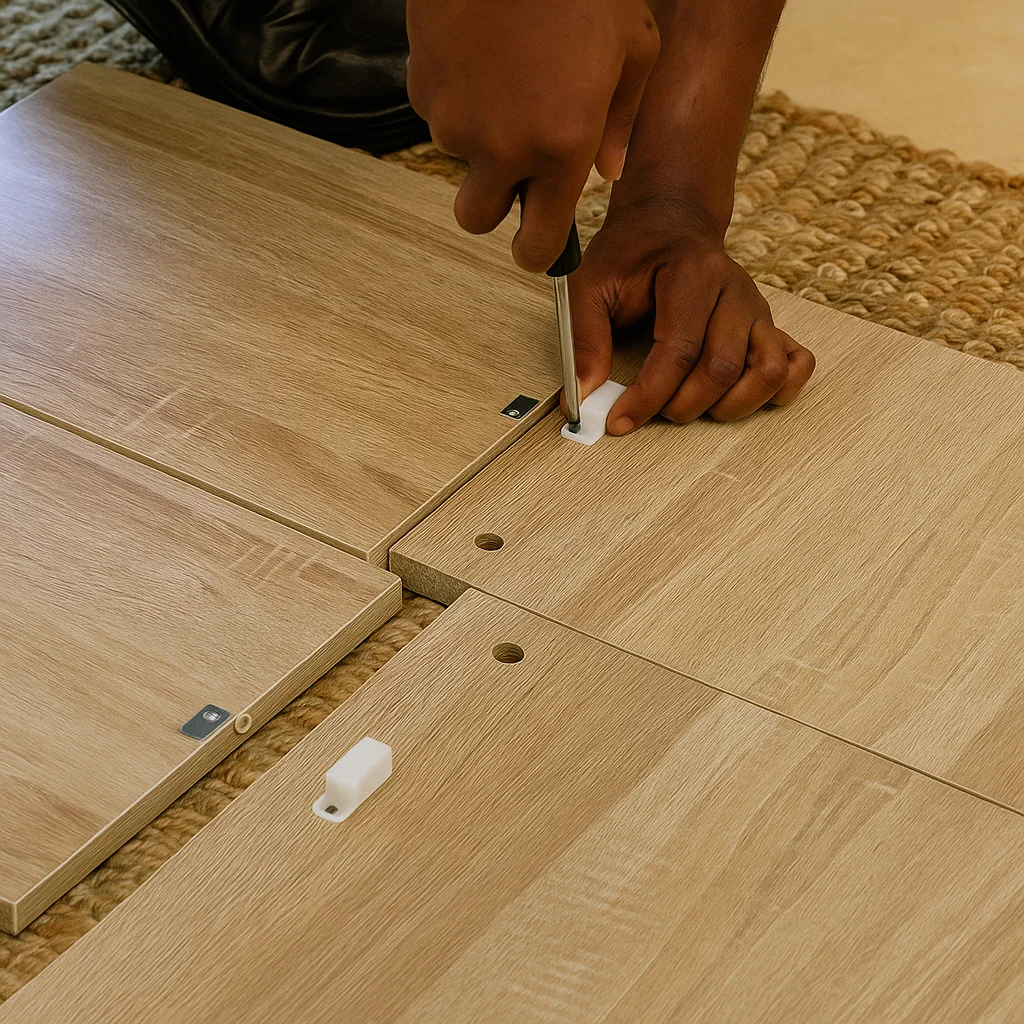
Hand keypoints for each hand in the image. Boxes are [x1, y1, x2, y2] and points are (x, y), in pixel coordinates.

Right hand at [405, 0, 659, 271]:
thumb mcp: (633, 45)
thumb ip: (621, 119)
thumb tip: (608, 171)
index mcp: (560, 149)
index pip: (536, 242)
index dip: (536, 253)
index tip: (537, 247)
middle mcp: (502, 149)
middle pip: (477, 220)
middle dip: (494, 205)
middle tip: (514, 170)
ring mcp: (455, 123)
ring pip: (460, 158)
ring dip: (478, 139)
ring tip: (508, 78)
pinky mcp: (422, 91)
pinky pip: (438, 114)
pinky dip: (457, 99)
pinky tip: (481, 58)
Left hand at [570, 195, 815, 431]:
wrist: (669, 222)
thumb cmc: (632, 254)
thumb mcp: (591, 286)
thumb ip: (585, 340)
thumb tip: (582, 396)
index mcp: (693, 273)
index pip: (678, 350)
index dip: (648, 396)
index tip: (619, 420)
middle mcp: (734, 290)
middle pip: (722, 367)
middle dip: (683, 405)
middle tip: (653, 410)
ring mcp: (758, 309)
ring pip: (768, 371)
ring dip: (732, 405)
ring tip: (695, 406)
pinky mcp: (769, 324)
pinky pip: (796, 363)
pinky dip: (777, 390)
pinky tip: (740, 396)